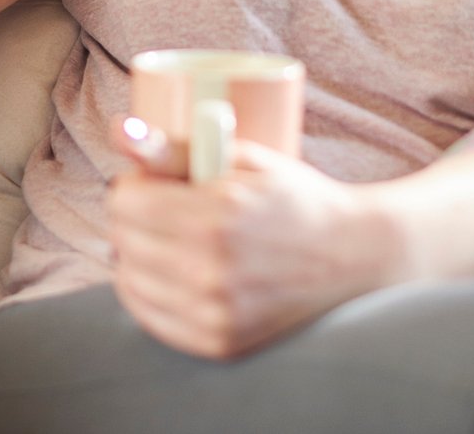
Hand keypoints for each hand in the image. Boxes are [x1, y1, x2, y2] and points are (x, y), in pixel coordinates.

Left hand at [106, 129, 402, 359]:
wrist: (354, 258)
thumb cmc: (295, 199)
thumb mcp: (243, 158)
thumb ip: (175, 147)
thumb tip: (119, 130)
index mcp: (218, 213)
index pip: (125, 201)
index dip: (136, 186)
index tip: (155, 184)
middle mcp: (212, 267)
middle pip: (122, 239)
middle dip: (136, 219)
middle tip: (165, 211)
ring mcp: (215, 311)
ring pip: (129, 279)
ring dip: (138, 256)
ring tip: (169, 242)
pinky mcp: (218, 342)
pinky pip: (148, 317)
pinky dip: (149, 292)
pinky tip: (170, 274)